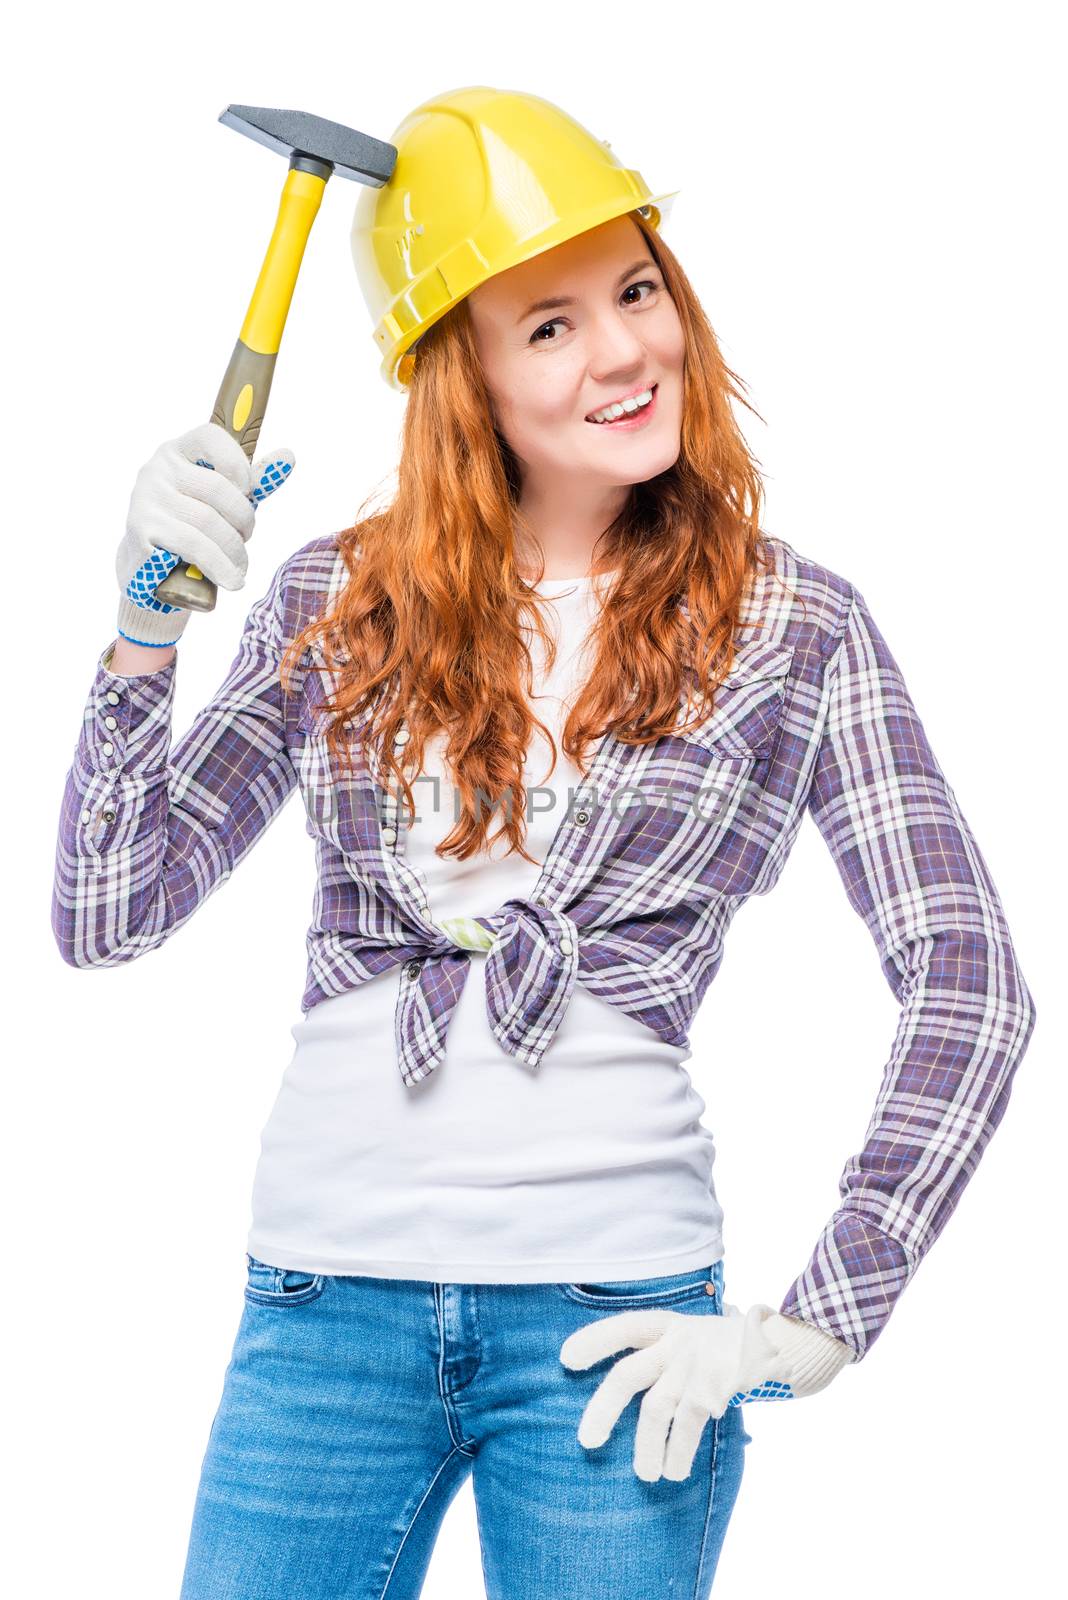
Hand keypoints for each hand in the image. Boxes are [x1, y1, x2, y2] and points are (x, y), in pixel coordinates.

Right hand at [114, 421, 294, 647]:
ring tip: (240, 566)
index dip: (239, 465)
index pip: (211, 437)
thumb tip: (288, 457)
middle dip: (243, 520)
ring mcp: (145, 499)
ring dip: (234, 550)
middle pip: (218, 489)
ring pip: (209, 522)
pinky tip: (231, 580)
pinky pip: (194, 546)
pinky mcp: (142, 531)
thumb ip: (250, 481)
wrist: (149, 572)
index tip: (249, 492)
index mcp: (177, 452)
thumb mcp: (220, 502)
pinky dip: (220, 566)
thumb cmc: (191, 528)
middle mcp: (156, 470)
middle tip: (247, 538)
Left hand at [560, 1300, 851, 1482]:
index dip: (595, 1341)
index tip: (566, 1359)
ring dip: (647, 1446)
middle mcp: (680, 1341)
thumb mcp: (697, 1337)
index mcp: (671, 1326)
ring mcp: (698, 1363)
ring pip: (658, 1407)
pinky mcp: (718, 1385)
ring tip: (645, 1475)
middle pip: (629, 1374)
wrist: (789, 1345)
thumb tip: (625, 1388)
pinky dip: (679, 1450)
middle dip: (603, 1408)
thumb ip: (667, 1354)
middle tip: (586, 1441)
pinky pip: (689, 1423)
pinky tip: (674, 1472)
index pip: (625, 1327)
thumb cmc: (733, 1347)